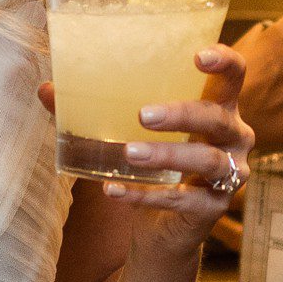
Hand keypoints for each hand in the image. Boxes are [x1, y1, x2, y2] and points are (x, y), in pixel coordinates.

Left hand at [40, 44, 252, 257]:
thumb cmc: (152, 160)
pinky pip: (183, 200)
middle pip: (217, 119)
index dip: (224, 62)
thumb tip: (47, 89)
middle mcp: (234, 137)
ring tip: (129, 152)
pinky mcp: (213, 208)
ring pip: (208, 161)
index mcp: (218, 105)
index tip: (198, 55)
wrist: (164, 226)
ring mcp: (230, 174)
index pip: (234, 76)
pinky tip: (113, 189)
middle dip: (182, 114)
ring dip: (167, 155)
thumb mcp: (128, 128)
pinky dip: (145, 195)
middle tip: (142, 114)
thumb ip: (92, 108)